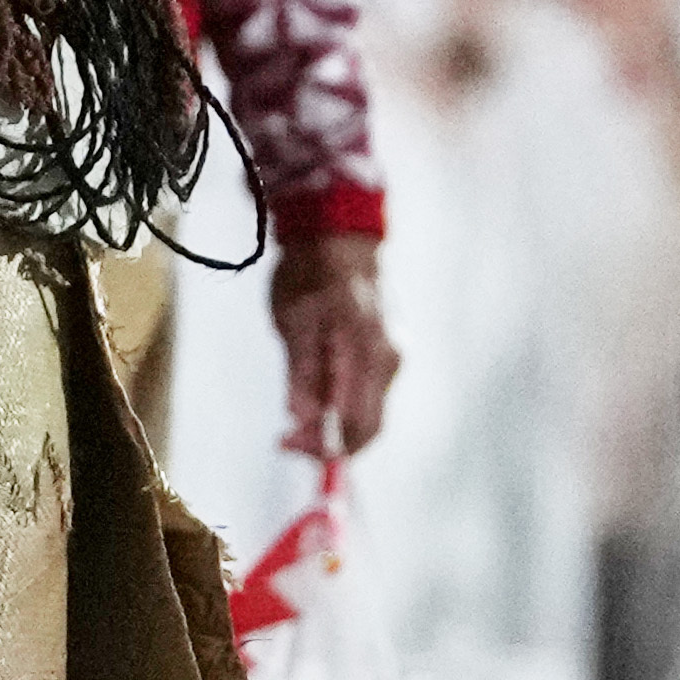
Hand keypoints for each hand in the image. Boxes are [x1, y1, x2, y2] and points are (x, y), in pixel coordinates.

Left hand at [271, 232, 398, 460]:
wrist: (338, 234)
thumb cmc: (310, 271)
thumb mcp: (294, 318)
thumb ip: (302, 369)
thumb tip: (301, 416)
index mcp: (369, 352)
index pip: (357, 423)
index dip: (323, 445)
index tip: (286, 444)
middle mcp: (390, 359)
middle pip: (367, 425)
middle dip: (327, 441)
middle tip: (286, 439)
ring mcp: (393, 355)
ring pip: (367, 410)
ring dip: (332, 424)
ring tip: (293, 419)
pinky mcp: (387, 351)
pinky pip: (366, 391)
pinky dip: (341, 404)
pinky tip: (313, 395)